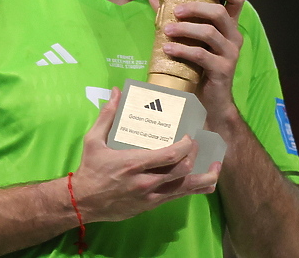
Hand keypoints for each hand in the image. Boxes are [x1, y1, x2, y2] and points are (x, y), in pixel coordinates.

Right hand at [71, 88, 220, 222]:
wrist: (82, 202)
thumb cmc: (90, 169)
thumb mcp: (93, 140)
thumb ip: (107, 115)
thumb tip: (116, 92)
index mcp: (135, 163)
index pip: (170, 155)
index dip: (186, 146)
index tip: (189, 136)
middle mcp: (146, 181)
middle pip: (182, 170)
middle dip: (194, 155)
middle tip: (196, 144)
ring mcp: (150, 196)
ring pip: (185, 188)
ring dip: (204, 177)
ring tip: (216, 167)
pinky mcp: (151, 205)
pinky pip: (177, 198)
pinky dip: (193, 190)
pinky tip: (203, 183)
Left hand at [156, 0, 245, 129]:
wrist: (210, 102)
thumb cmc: (199, 67)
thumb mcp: (191, 40)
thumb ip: (177, 19)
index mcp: (229, 27)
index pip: (237, 0)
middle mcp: (234, 37)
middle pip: (219, 13)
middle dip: (195, 8)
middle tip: (175, 11)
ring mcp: (230, 54)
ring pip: (210, 33)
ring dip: (186, 29)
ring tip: (167, 30)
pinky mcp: (222, 70)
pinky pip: (201, 55)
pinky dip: (182, 49)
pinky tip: (167, 48)